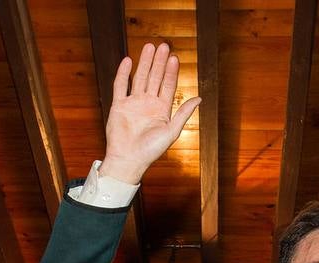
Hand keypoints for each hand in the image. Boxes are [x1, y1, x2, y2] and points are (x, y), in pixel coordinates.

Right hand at [98, 42, 202, 184]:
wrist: (128, 160)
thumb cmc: (150, 151)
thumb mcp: (172, 131)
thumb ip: (184, 113)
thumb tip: (200, 98)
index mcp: (161, 109)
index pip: (168, 85)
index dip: (171, 71)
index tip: (174, 57)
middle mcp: (148, 104)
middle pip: (154, 78)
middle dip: (159, 62)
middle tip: (163, 45)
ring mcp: (133, 103)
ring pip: (139, 78)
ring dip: (144, 63)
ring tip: (149, 47)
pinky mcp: (119, 106)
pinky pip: (120, 86)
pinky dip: (123, 73)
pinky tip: (128, 61)